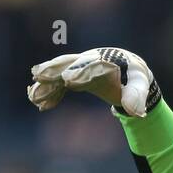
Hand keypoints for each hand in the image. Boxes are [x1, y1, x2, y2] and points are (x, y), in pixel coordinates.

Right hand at [27, 46, 157, 116]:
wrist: (126, 70)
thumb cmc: (135, 77)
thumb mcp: (140, 84)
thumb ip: (137, 95)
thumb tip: (134, 111)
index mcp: (107, 61)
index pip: (92, 66)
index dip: (80, 72)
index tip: (68, 80)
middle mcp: (89, 61)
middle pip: (69, 64)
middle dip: (54, 70)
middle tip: (38, 75)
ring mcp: (79, 67)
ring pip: (60, 73)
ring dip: (46, 83)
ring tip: (32, 94)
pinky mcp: (74, 76)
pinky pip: (59, 84)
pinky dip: (50, 93)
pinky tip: (39, 103)